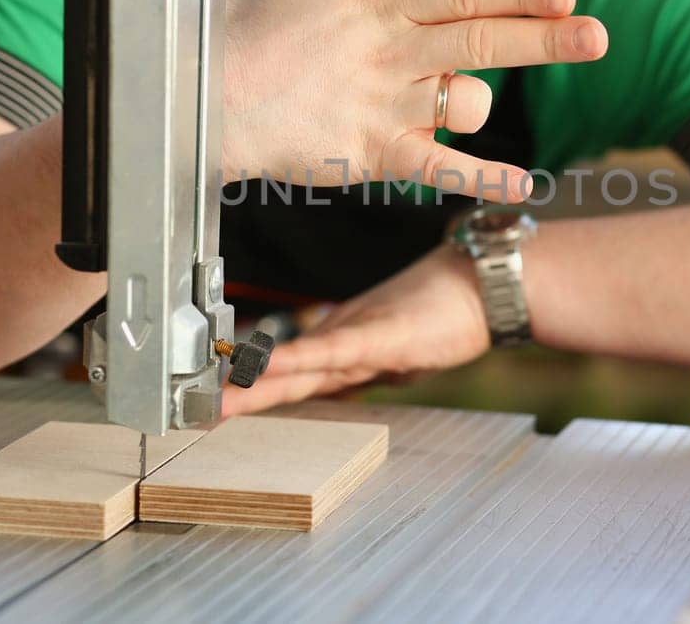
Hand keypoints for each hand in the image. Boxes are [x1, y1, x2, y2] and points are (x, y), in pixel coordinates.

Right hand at [222, 0, 606, 200]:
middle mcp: (390, 51)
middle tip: (598, 35)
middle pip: (484, 41)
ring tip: (469, 101)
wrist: (195, 99)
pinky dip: (482, 176)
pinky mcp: (369, 151)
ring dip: (482, 102)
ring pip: (466, 102)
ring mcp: (383, 104)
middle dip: (548, 39)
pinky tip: (520, 184)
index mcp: (375, 0)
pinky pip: (439, 166)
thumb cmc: (229, 25)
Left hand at [222, 245, 489, 414]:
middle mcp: (348, 342)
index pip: (297, 372)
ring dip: (255, 381)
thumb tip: (367, 378)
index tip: (224, 399)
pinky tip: (264, 365)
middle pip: (285, 375)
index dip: (259, 385)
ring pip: (297, 366)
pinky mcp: (379, 336)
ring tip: (219, 395)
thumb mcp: (411, 347)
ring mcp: (361, 338)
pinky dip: (294, 359)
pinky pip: (329, 353)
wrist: (488, 281)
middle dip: (243, 394)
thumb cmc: (456, 307)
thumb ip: (384, 361)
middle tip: (200, 408)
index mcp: (352, 346)